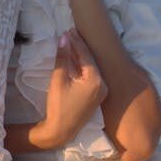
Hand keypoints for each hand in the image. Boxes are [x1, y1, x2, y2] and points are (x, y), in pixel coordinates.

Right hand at [38, 29, 106, 148]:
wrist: (60, 130)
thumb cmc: (58, 106)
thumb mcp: (58, 79)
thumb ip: (63, 58)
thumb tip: (64, 39)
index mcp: (96, 80)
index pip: (85, 55)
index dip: (76, 42)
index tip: (68, 30)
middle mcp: (103, 85)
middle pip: (90, 60)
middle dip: (79, 46)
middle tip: (70, 32)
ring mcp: (101, 91)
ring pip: (91, 67)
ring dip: (80, 56)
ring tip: (71, 42)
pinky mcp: (96, 95)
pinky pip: (91, 75)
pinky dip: (82, 66)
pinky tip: (75, 58)